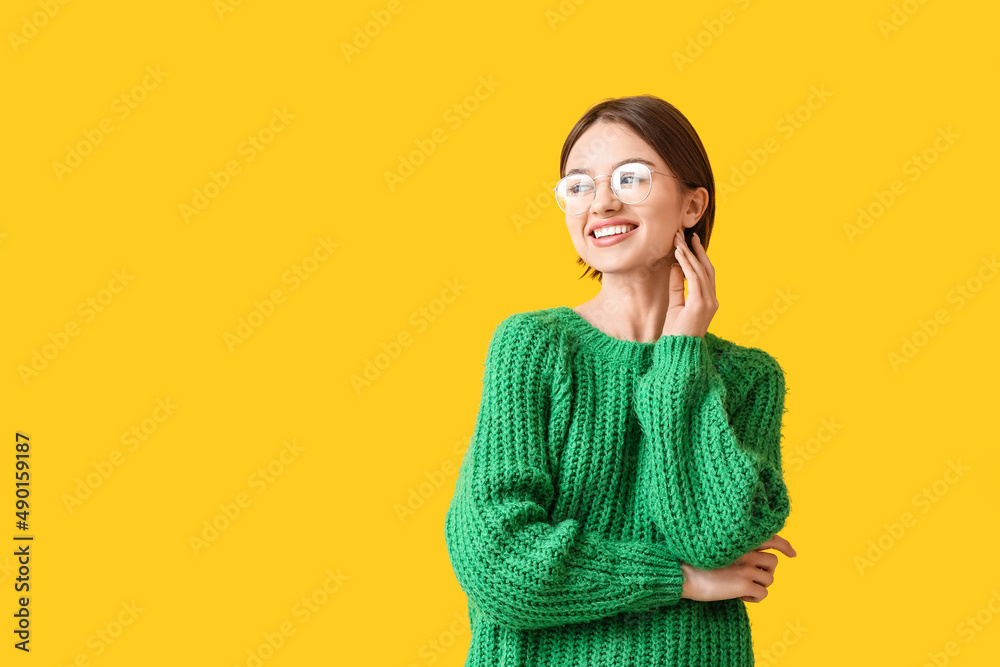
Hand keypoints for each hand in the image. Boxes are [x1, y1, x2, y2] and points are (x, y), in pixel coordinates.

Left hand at [663, 228, 717, 337]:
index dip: (698, 256)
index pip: (706, 274)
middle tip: (685, 234)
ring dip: (688, 253)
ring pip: (700, 271)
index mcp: (709, 301)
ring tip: (678, 240)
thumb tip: (675, 266)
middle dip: (695, 250)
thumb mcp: (675, 304)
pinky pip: (694, 279)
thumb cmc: (675, 333)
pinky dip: (686, 264)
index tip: (689, 242)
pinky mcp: (700, 305)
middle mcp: (712, 300)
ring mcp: (709, 302)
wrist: (677, 352)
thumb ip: (677, 286)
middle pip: (706, 268)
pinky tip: (678, 253)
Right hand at [680, 533, 796, 602]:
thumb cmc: (695, 561)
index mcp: (741, 541)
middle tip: (753, 578)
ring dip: (758, 585)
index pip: (772, 538)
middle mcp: (747, 552)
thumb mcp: (718, 547)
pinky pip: (762, 594)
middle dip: (766, 571)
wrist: (683, 573)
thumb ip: (737, 549)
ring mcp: (747, 568)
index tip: (791, 553)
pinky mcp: (744, 584)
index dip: (784, 546)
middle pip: (773, 562)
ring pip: (769, 579)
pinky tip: (740, 596)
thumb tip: (752, 560)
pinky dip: (753, 597)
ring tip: (741, 587)